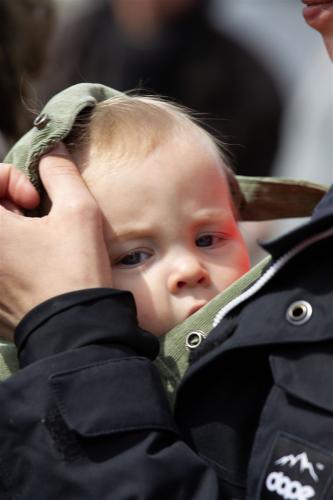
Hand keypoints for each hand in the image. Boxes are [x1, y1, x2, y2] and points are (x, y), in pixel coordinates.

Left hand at [0, 144, 111, 340]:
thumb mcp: (79, 212)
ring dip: (9, 226)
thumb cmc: (74, 271)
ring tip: (37, 239)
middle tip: (36, 216)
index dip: (11, 178)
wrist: (74, 330)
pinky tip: (31, 262)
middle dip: (8, 201)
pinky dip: (9, 251)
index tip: (35, 199)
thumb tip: (52, 149)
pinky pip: (0, 260)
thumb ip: (61, 171)